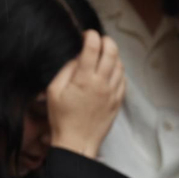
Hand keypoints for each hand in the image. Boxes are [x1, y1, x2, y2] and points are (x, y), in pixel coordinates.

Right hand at [46, 32, 124, 158]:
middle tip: (99, 40)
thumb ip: (67, 70)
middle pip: (112, 52)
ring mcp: (113, 92)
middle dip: (106, 40)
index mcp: (84, 79)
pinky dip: (118, 70)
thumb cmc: (62, 118)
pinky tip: (110, 71)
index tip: (87, 34)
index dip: (91, 36)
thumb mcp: (54, 91)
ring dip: (113, 55)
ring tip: (104, 54)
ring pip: (120, 65)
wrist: (77, 142)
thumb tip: (78, 57)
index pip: (93, 48)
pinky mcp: (118, 101)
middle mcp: (102, 83)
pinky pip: (123, 79)